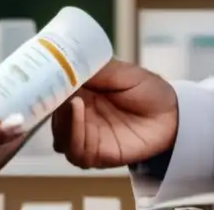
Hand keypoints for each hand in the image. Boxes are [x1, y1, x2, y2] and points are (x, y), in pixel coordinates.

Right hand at [51, 59, 176, 168]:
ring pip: (59, 136)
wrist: (173, 114)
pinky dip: (72, 133)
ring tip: (72, 99)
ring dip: (60, 119)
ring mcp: (86, 136)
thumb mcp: (121, 71)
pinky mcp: (96, 154)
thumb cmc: (147, 89)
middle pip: (50, 117)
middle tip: (51, 88)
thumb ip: (96, 68)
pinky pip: (76, 151)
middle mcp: (78, 116)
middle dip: (48, 104)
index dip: (43, 85)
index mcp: (79, 94)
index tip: (41, 72)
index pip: (51, 93)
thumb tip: (69, 59)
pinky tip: (78, 111)